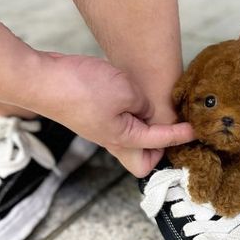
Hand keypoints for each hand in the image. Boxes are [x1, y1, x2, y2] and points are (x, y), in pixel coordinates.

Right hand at [34, 51, 193, 176]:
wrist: (45, 78)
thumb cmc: (83, 89)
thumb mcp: (127, 92)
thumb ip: (145, 105)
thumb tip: (147, 110)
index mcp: (124, 140)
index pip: (160, 143)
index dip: (180, 136)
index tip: (195, 130)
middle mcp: (113, 140)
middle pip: (142, 161)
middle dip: (160, 151)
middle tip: (173, 131)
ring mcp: (103, 129)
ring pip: (133, 141)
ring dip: (148, 130)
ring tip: (161, 113)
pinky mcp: (96, 116)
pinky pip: (123, 124)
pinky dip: (135, 116)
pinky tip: (138, 100)